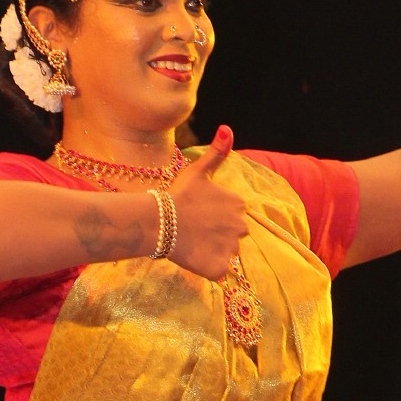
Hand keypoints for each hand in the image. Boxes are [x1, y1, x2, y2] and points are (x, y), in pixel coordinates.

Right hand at [168, 125, 248, 278]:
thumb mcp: (198, 170)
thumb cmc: (177, 195)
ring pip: (226, 254)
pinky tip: (194, 257)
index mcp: (239, 205)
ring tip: (192, 243)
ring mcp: (231, 249)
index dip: (214, 218)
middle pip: (232, 236)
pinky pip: (219, 272)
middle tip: (194, 230)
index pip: (232, 216)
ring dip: (213, 251)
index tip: (198, 215)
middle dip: (217, 235)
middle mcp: (241, 227)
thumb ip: (217, 152)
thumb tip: (228, 128)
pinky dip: (209, 268)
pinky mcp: (220, 268)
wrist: (159, 221)